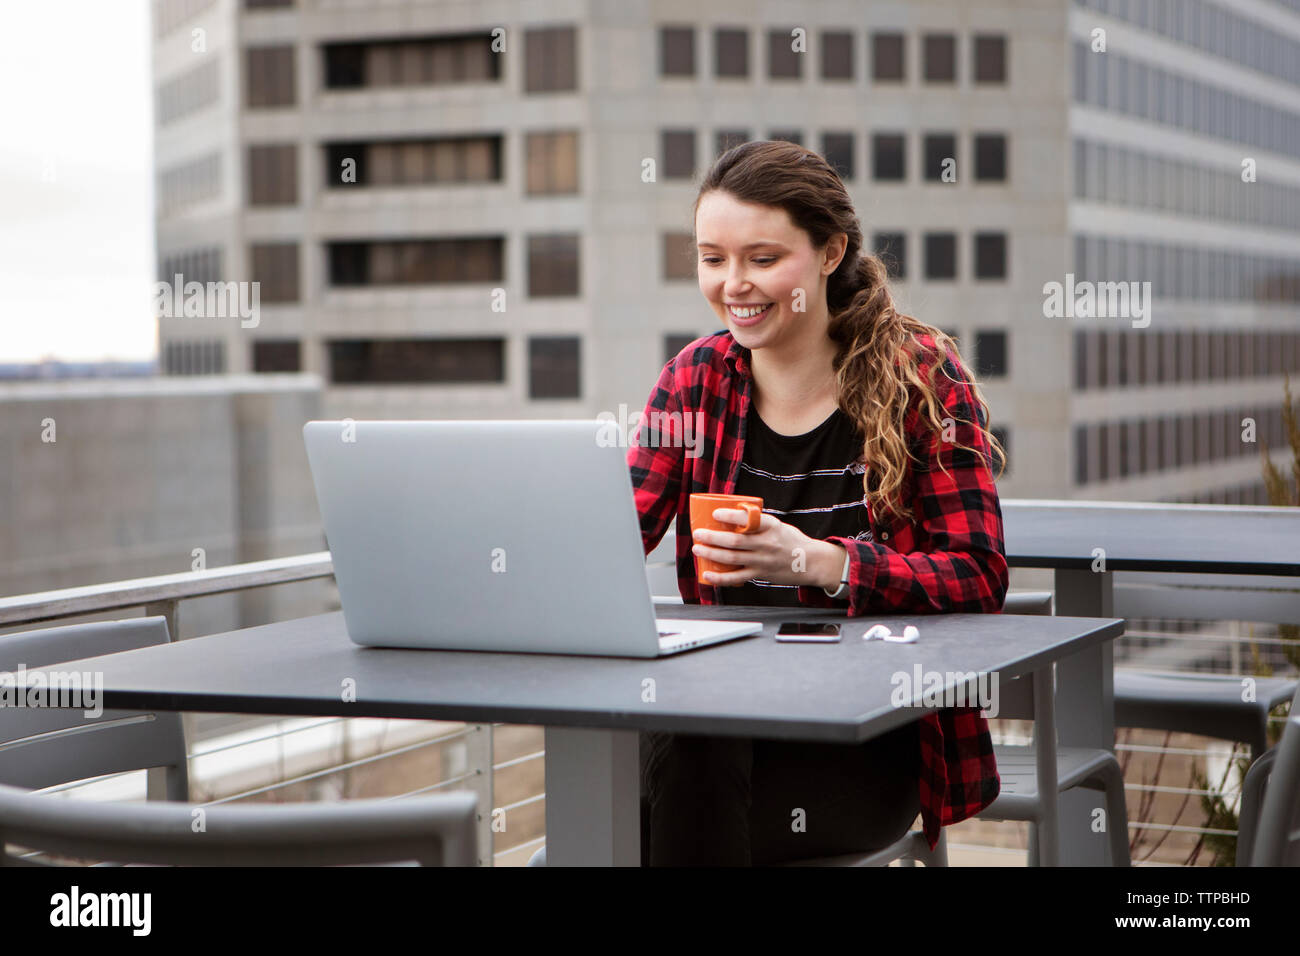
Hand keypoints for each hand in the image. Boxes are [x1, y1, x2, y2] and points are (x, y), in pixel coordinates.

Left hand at [691, 508, 842, 588]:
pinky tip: (707, 574)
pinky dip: (720, 578)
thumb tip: (729, 516)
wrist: (811, 562)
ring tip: (698, 548)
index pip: (747, 519)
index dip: (729, 517)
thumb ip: (756, 523)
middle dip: (712, 537)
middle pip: (735, 541)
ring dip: (712, 553)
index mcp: (770, 526)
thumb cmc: (790, 540)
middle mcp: (766, 544)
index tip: (715, 514)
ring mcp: (763, 561)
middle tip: (698, 533)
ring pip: (732, 558)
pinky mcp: (760, 574)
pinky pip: (737, 578)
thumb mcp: (776, 525)